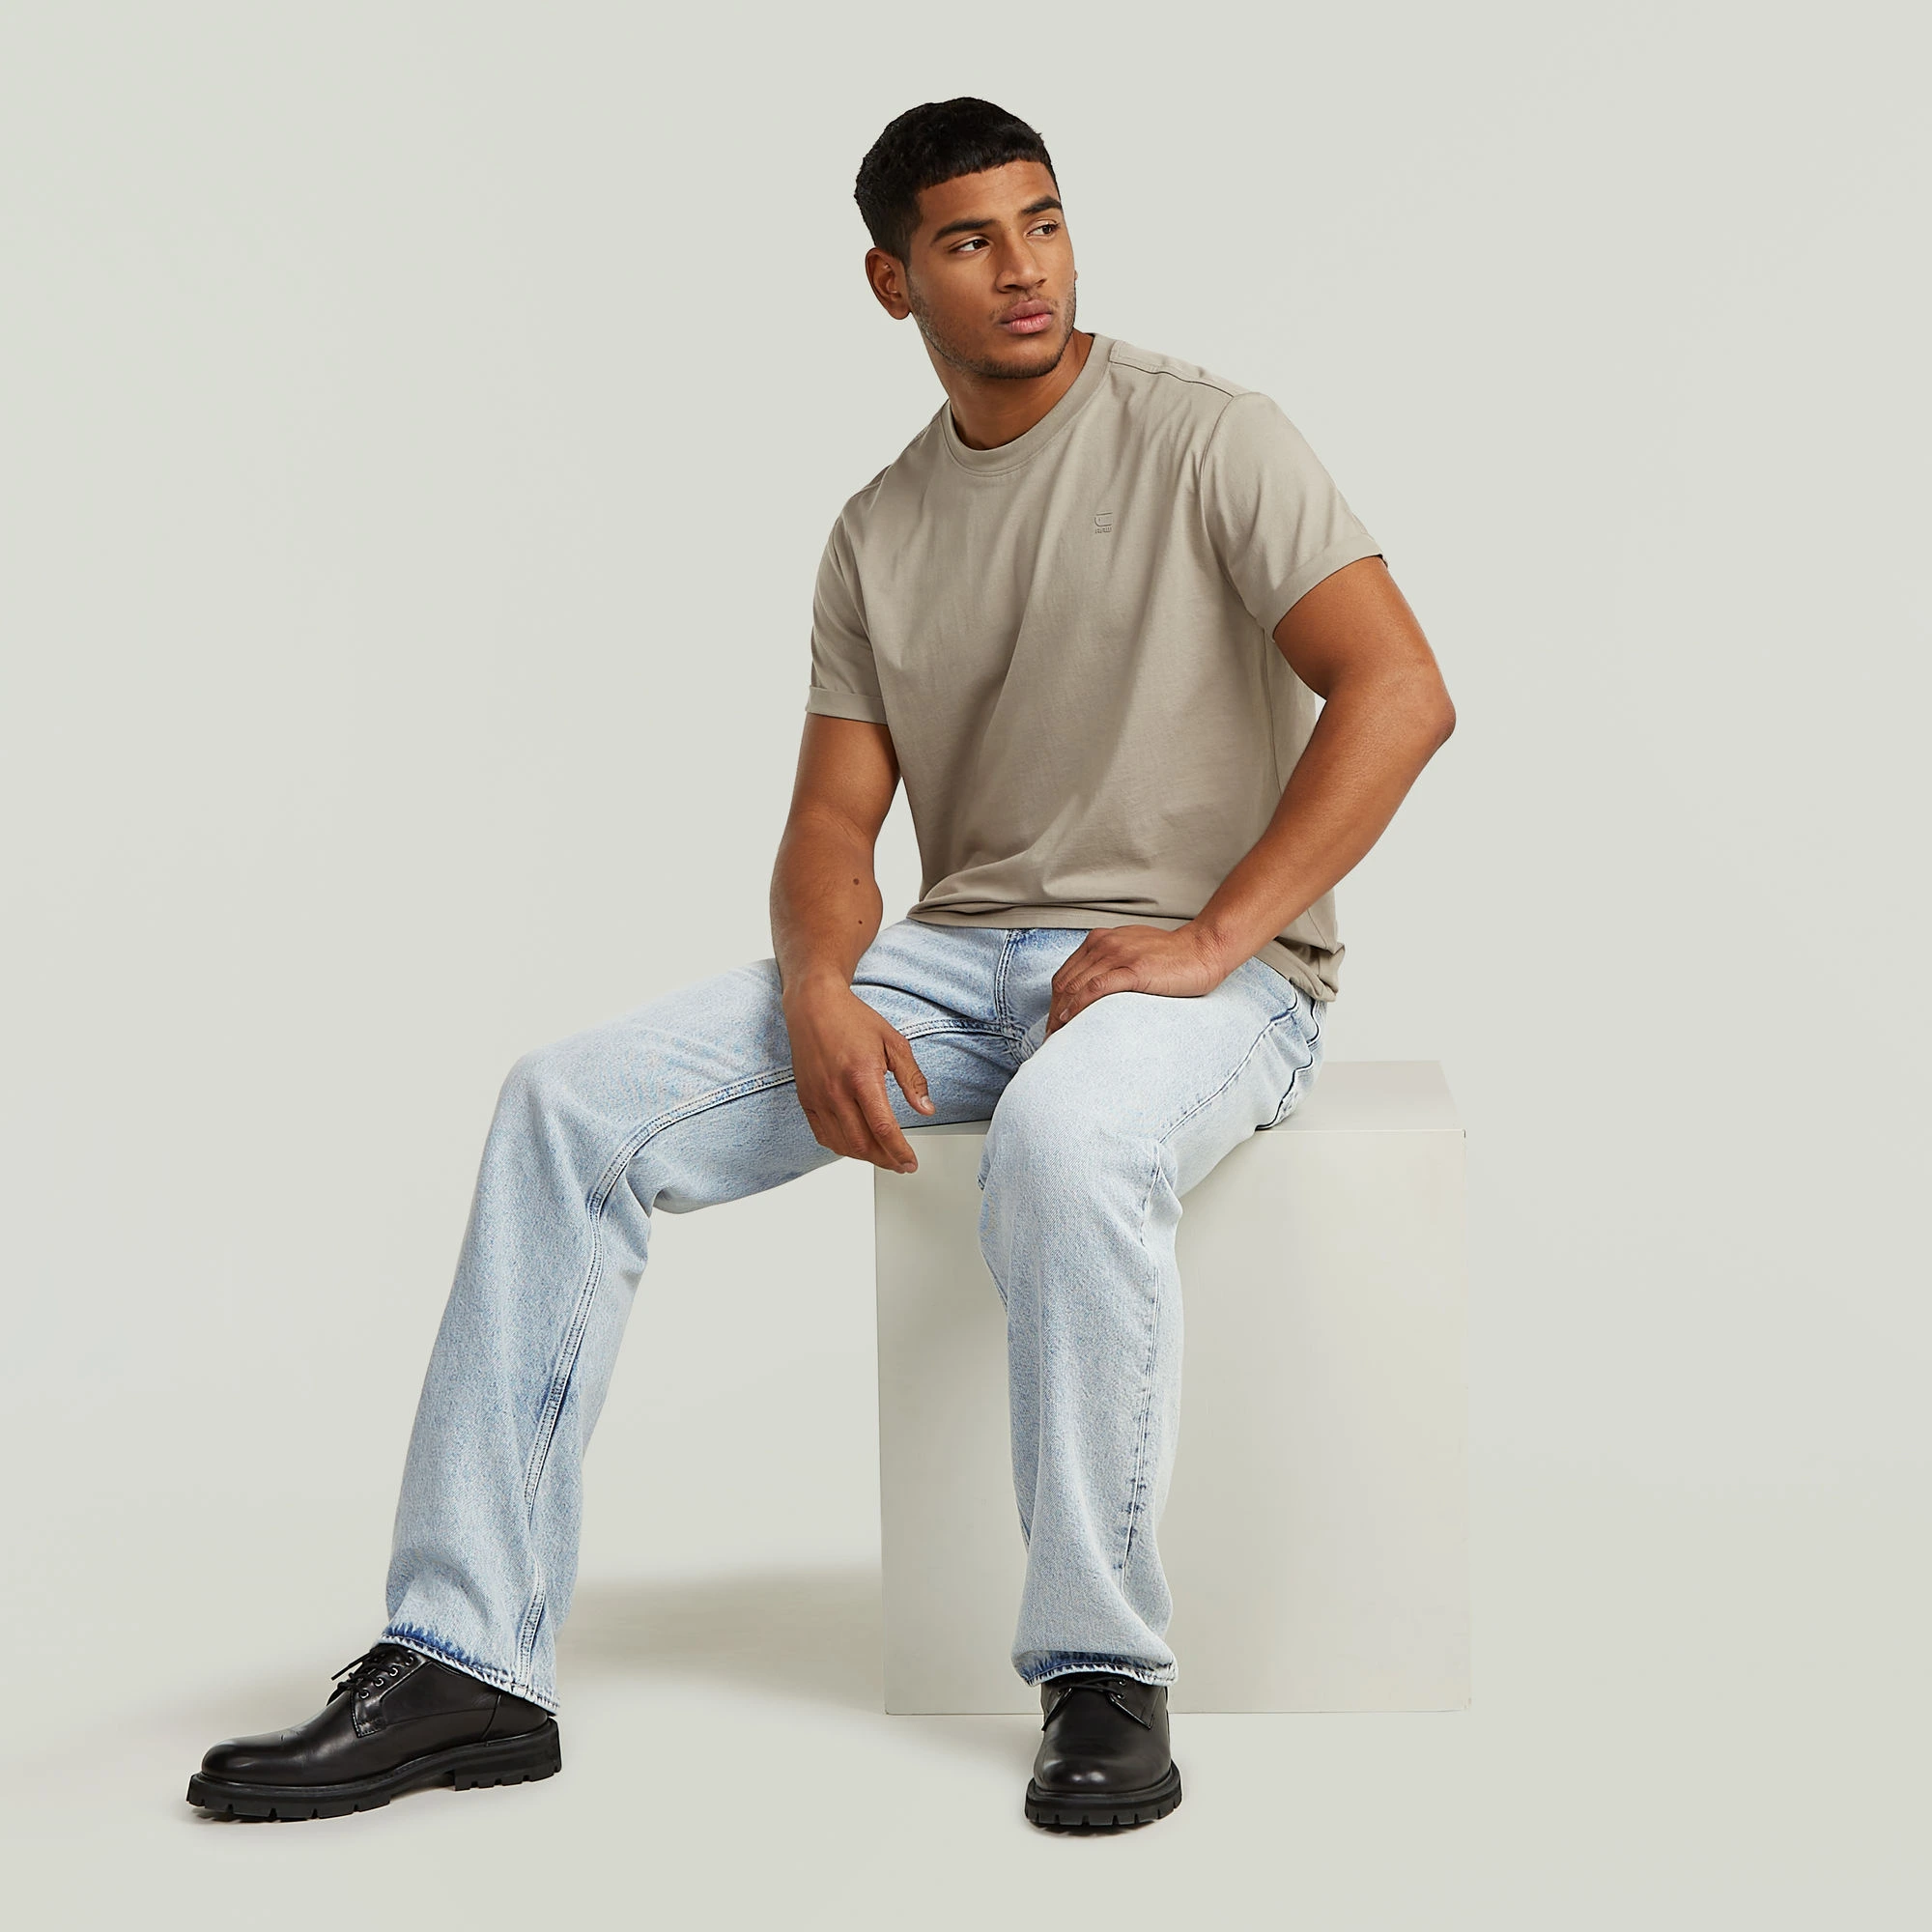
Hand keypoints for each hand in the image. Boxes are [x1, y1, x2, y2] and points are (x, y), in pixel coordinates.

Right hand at [784, 984, 934, 1172]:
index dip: (899, 1152)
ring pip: (842, 1145)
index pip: (883, 1128)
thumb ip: (912, 1078)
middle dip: (886, 1160)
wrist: (814, 1006)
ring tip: (883, 1155)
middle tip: (901, 1163)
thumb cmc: (853, 1020)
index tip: (910, 1162)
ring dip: (866, 1157)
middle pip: (863, 1144)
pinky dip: (842, 1147)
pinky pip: (823, 1136)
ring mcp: (818, 1098)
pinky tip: (857, 1144)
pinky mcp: (806, 1100)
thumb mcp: (894, 1042)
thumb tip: (926, 1108)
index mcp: (862, 1077)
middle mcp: (836, 1091)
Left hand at [1045, 924, 1231, 1036]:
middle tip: (1052, 1037)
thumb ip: (1109, 963)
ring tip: (1059, 1037)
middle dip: (1054, 1013)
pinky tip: (1072, 1020)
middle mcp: (1104, 944)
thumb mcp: (1131, 950)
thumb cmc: (1172, 955)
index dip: (1054, 1002)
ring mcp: (1118, 955)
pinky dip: (1079, 1005)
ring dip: (1062, 1014)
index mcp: (1100, 940)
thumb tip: (1091, 991)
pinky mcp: (1133, 969)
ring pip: (1076, 986)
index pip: (1065, 974)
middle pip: (1065, 983)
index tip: (1054, 1024)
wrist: (1203, 950)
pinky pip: (1096, 988)